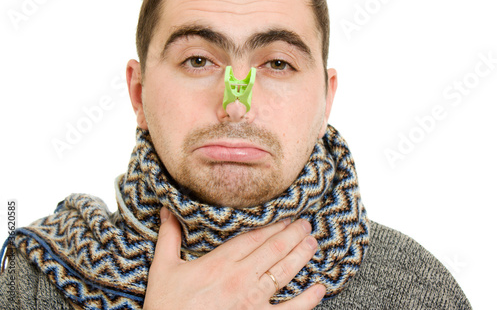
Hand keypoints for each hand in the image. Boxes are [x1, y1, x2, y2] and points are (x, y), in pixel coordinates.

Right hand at [143, 207, 325, 309]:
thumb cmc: (166, 306)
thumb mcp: (163, 268)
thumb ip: (168, 236)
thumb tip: (167, 209)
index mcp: (220, 262)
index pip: (254, 237)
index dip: (273, 225)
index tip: (286, 216)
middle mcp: (241, 278)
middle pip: (274, 249)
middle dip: (294, 234)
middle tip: (307, 223)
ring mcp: (253, 301)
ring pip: (285, 272)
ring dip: (302, 255)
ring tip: (313, 242)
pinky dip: (308, 300)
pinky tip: (320, 288)